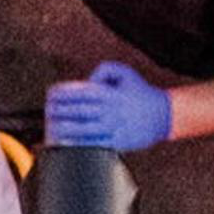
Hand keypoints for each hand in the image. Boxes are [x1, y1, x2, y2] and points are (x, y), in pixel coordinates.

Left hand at [44, 61, 173, 150]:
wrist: (165, 115)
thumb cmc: (141, 93)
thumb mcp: (125, 72)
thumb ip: (104, 69)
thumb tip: (87, 79)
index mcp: (110, 93)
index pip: (81, 92)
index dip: (63, 93)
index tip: (51, 94)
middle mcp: (111, 110)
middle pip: (80, 110)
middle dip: (61, 110)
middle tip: (48, 110)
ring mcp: (115, 127)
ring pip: (85, 129)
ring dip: (66, 128)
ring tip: (52, 127)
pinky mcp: (120, 142)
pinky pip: (97, 144)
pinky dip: (82, 144)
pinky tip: (69, 143)